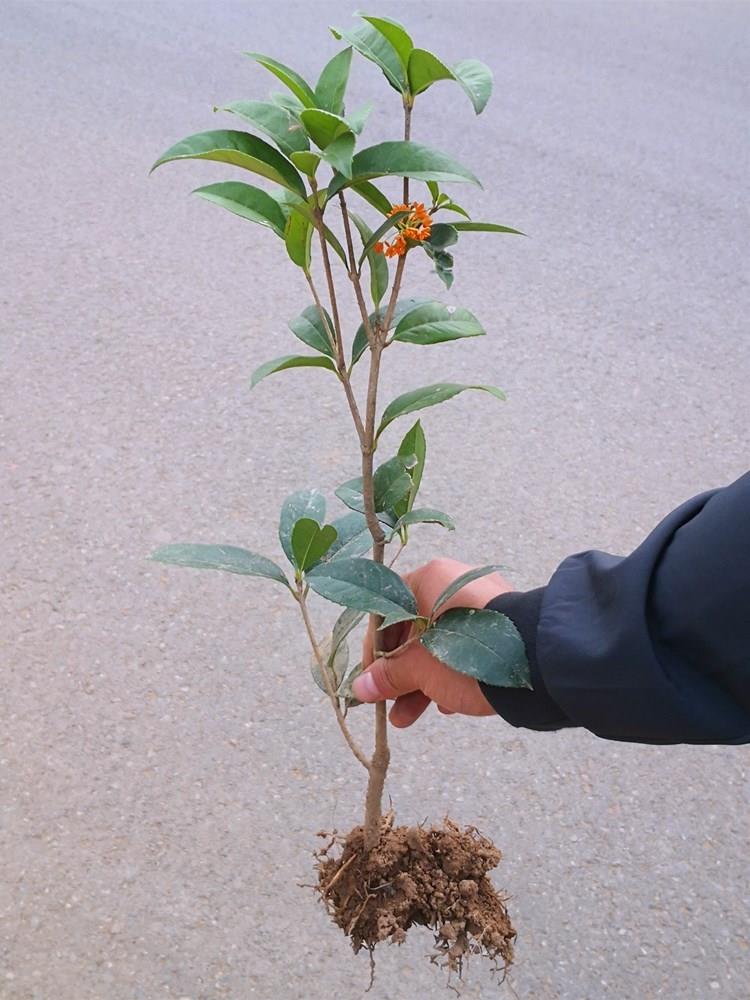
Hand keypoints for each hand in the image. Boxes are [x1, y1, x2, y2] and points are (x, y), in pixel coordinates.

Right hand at [353, 558, 512, 727]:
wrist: (536, 664)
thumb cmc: (467, 655)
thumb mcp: (419, 668)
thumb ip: (389, 676)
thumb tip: (361, 688)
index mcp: (431, 579)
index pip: (388, 610)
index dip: (374, 648)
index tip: (369, 677)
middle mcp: (455, 584)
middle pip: (414, 631)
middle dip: (399, 673)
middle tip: (387, 703)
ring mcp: (482, 605)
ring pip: (440, 644)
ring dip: (420, 681)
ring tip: (407, 718)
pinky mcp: (501, 628)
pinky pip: (466, 650)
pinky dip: (451, 675)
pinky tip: (445, 705)